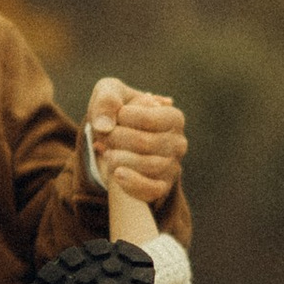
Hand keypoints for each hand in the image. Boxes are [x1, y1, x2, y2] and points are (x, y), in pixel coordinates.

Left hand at [86, 78, 187, 233]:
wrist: (115, 138)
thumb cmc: (117, 110)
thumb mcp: (110, 93)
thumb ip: (106, 101)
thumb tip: (104, 127)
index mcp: (174, 117)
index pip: (150, 119)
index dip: (124, 118)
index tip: (114, 116)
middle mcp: (179, 143)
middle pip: (146, 143)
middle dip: (117, 139)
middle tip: (104, 136)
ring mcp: (172, 166)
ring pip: (148, 166)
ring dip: (120, 159)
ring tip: (108, 153)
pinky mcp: (161, 187)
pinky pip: (152, 190)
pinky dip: (132, 183)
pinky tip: (117, 174)